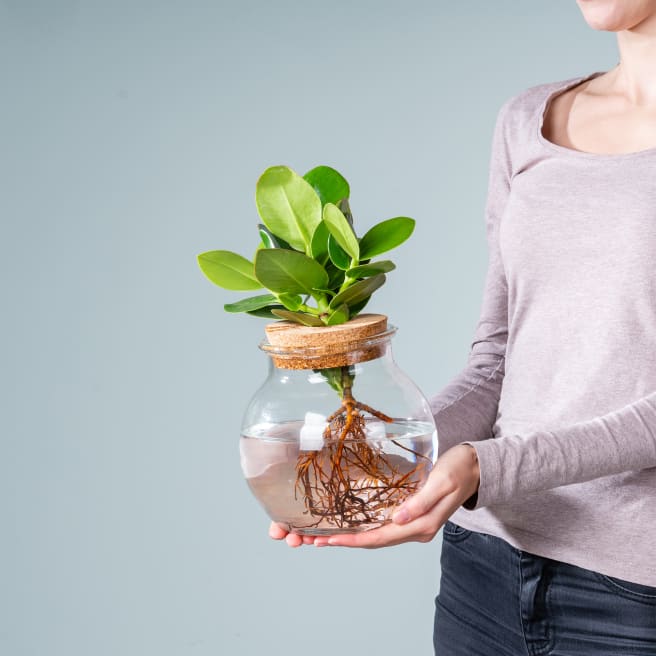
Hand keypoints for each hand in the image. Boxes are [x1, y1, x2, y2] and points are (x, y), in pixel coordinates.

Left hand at [268, 443, 479, 547]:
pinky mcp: (411, 514)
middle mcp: (415, 529)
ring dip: (349, 536)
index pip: (379, 538)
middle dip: (343, 541)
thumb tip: (397, 519)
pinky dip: (362, 526)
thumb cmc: (459, 470)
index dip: (352, 540)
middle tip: (313, 541)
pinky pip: (382, 525)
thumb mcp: (441, 483)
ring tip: (322, 536)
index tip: (328, 541)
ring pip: (375, 534)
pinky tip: (347, 522)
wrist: (475, 466)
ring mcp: (413, 523)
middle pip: (373, 540)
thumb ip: (420, 502)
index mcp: (422, 525)